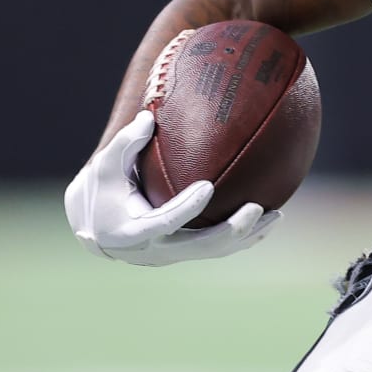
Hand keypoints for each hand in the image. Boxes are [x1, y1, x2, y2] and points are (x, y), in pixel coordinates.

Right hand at [63, 110, 280, 266]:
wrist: (96, 230)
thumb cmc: (102, 192)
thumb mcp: (106, 167)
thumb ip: (127, 143)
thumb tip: (150, 116)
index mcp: (131, 233)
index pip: (165, 222)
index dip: (186, 208)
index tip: (208, 187)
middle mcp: (155, 250)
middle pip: (200, 246)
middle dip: (232, 229)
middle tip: (255, 208)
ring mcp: (173, 256)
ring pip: (216, 251)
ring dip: (248, 236)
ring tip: (275, 215)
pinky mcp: (185, 254)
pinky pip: (219, 249)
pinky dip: (243, 238)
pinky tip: (268, 222)